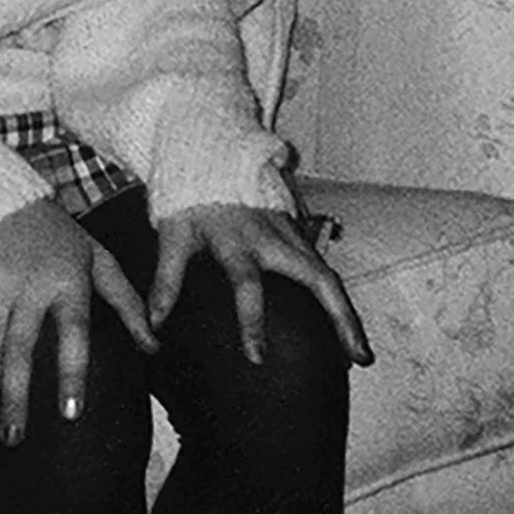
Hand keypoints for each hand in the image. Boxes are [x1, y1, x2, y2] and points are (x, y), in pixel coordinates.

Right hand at [0, 197, 155, 446]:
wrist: (2, 202)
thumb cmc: (61, 238)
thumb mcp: (99, 260)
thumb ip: (127, 302)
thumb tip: (154, 347)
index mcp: (67, 280)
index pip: (72, 332)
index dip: (71, 373)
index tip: (71, 413)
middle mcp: (28, 286)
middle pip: (19, 349)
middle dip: (15, 397)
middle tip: (16, 439)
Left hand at [148, 203, 372, 367]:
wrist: (211, 154)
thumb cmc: (191, 198)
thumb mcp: (172, 234)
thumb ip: (166, 279)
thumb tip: (152, 326)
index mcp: (237, 239)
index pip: (247, 283)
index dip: (250, 321)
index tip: (257, 356)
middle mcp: (273, 237)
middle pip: (319, 278)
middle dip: (340, 317)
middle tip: (356, 358)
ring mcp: (292, 234)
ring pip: (329, 275)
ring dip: (347, 313)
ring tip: (360, 355)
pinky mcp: (299, 235)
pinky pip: (325, 270)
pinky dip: (338, 300)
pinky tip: (344, 331)